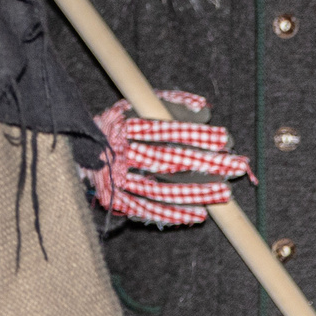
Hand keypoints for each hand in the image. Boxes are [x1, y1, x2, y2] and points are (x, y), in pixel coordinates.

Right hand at [81, 90, 254, 225]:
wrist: (79, 152)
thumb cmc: (118, 126)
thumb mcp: (136, 105)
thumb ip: (170, 102)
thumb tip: (203, 109)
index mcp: (122, 124)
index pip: (165, 129)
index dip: (197, 133)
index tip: (225, 138)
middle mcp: (119, 152)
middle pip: (169, 160)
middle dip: (207, 164)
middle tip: (237, 167)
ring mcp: (117, 179)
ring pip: (162, 189)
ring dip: (197, 192)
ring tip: (225, 193)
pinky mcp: (117, 200)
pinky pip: (149, 209)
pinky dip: (175, 213)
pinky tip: (198, 213)